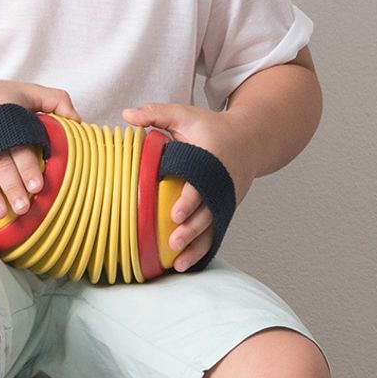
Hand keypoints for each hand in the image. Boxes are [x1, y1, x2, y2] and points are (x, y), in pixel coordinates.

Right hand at [0, 77, 79, 228]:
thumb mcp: (24, 90)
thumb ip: (55, 99)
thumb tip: (79, 121)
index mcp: (5, 121)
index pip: (19, 145)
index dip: (28, 166)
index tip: (37, 185)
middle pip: (0, 165)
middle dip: (12, 187)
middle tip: (24, 207)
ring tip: (0, 214)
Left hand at [121, 102, 249, 271]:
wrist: (250, 139)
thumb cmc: (211, 127)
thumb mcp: (185, 114)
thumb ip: (156, 113)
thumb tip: (126, 115)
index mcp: (212, 159)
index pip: (200, 183)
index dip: (189, 200)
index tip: (175, 214)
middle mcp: (222, 183)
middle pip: (207, 211)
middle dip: (191, 230)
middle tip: (173, 243)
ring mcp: (227, 199)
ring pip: (213, 227)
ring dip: (197, 247)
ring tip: (179, 263)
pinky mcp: (226, 209)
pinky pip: (215, 231)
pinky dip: (203, 248)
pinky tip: (187, 263)